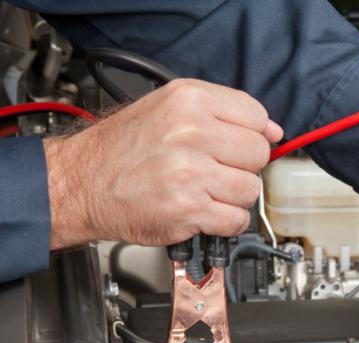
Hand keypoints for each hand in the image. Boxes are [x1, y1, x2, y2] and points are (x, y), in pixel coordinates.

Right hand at [44, 78, 282, 248]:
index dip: (250, 134)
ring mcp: (191, 173)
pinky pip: (237, 219)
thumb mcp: (169, 109)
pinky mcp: (190, 210)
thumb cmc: (123, 149)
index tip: (236, 145)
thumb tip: (273, 131)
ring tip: (205, 190)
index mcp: (189, 101)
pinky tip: (203, 210)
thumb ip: (223, 113)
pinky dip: (225, 221)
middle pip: (258, 154)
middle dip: (241, 166)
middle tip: (214, 169)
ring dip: (233, 196)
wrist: (81, 184)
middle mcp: (191, 133)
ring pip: (251, 189)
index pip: (256, 116)